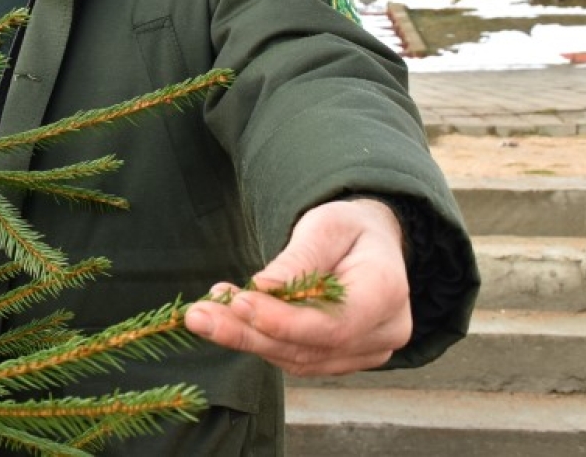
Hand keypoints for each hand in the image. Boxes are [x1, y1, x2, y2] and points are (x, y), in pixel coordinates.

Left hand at [184, 198, 410, 375]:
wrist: (370, 247)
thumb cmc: (349, 230)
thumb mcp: (326, 226)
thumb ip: (298, 259)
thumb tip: (262, 289)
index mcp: (386, 292)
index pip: (334, 324)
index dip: (284, 322)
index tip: (240, 302)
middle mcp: (384, 333)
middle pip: (309, 348)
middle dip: (248, 333)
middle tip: (199, 316)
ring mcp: (365, 353)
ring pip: (297, 359)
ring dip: (245, 338)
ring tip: (204, 314)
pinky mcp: (341, 360)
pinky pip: (295, 359)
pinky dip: (258, 341)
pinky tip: (226, 319)